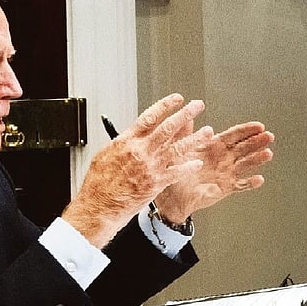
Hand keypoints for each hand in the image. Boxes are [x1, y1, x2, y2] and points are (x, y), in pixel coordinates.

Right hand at [62, 94, 211, 247]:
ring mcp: (150, 167)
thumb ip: (122, 143)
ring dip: (195, 138)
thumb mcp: (105, 154)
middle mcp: (141, 151)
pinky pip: (177, 172)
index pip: (150, 116)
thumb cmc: (99, 183)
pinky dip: (188, 167)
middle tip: (197, 106)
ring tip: (207, 131)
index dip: (166, 106)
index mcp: (127, 141)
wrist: (99, 205)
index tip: (176, 99)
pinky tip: (197, 162)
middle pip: (168, 127)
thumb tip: (131, 135)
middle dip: (186, 114)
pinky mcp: (156, 183)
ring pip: (178, 147)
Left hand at [153, 121, 274, 222]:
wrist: (172, 195)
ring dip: (257, 159)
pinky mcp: (226, 188)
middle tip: (269, 136)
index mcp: (214, 146)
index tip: (259, 126)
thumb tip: (187, 114)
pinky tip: (259, 179)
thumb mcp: (179, 148)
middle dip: (257, 142)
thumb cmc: (176, 170)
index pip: (233, 135)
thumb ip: (185, 132)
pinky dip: (250, 183)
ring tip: (268, 154)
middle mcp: (223, 158)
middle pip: (244, 148)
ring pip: (245, 164)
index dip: (246, 130)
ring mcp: (226, 173)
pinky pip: (240, 185)